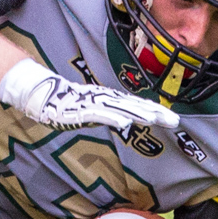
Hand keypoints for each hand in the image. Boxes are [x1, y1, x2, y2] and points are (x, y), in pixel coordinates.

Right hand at [0, 58, 178, 132]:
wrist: (42, 95)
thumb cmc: (66, 103)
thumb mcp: (91, 110)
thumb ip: (108, 113)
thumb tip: (125, 120)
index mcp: (109, 100)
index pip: (136, 106)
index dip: (154, 111)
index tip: (172, 119)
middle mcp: (105, 99)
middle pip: (134, 106)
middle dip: (155, 114)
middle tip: (175, 121)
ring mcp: (94, 103)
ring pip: (121, 109)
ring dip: (139, 114)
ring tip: (156, 120)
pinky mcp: (83, 109)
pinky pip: (100, 115)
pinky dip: (114, 118)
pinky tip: (126, 123)